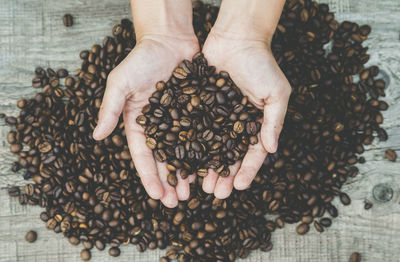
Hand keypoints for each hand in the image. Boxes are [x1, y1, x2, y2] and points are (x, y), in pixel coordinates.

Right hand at [93, 35, 198, 207]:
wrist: (169, 40)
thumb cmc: (142, 59)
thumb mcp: (120, 82)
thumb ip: (109, 109)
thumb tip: (96, 137)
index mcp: (138, 124)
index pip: (143, 156)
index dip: (149, 177)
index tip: (157, 196)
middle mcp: (158, 127)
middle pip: (163, 160)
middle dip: (168, 182)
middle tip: (176, 202)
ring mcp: (178, 122)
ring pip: (182, 153)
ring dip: (186, 174)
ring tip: (192, 193)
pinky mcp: (196, 114)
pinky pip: (200, 137)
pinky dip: (203, 154)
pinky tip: (208, 169)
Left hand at [201, 29, 290, 198]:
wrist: (237, 38)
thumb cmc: (261, 64)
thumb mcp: (277, 93)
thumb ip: (274, 121)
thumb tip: (272, 149)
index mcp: (254, 123)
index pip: (252, 153)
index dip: (247, 171)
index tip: (238, 187)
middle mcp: (235, 124)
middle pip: (228, 155)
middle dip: (223, 175)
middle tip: (215, 193)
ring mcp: (216, 117)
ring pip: (210, 147)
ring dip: (206, 167)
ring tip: (200, 185)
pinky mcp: (199, 107)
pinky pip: (194, 130)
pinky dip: (189, 146)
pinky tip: (184, 162)